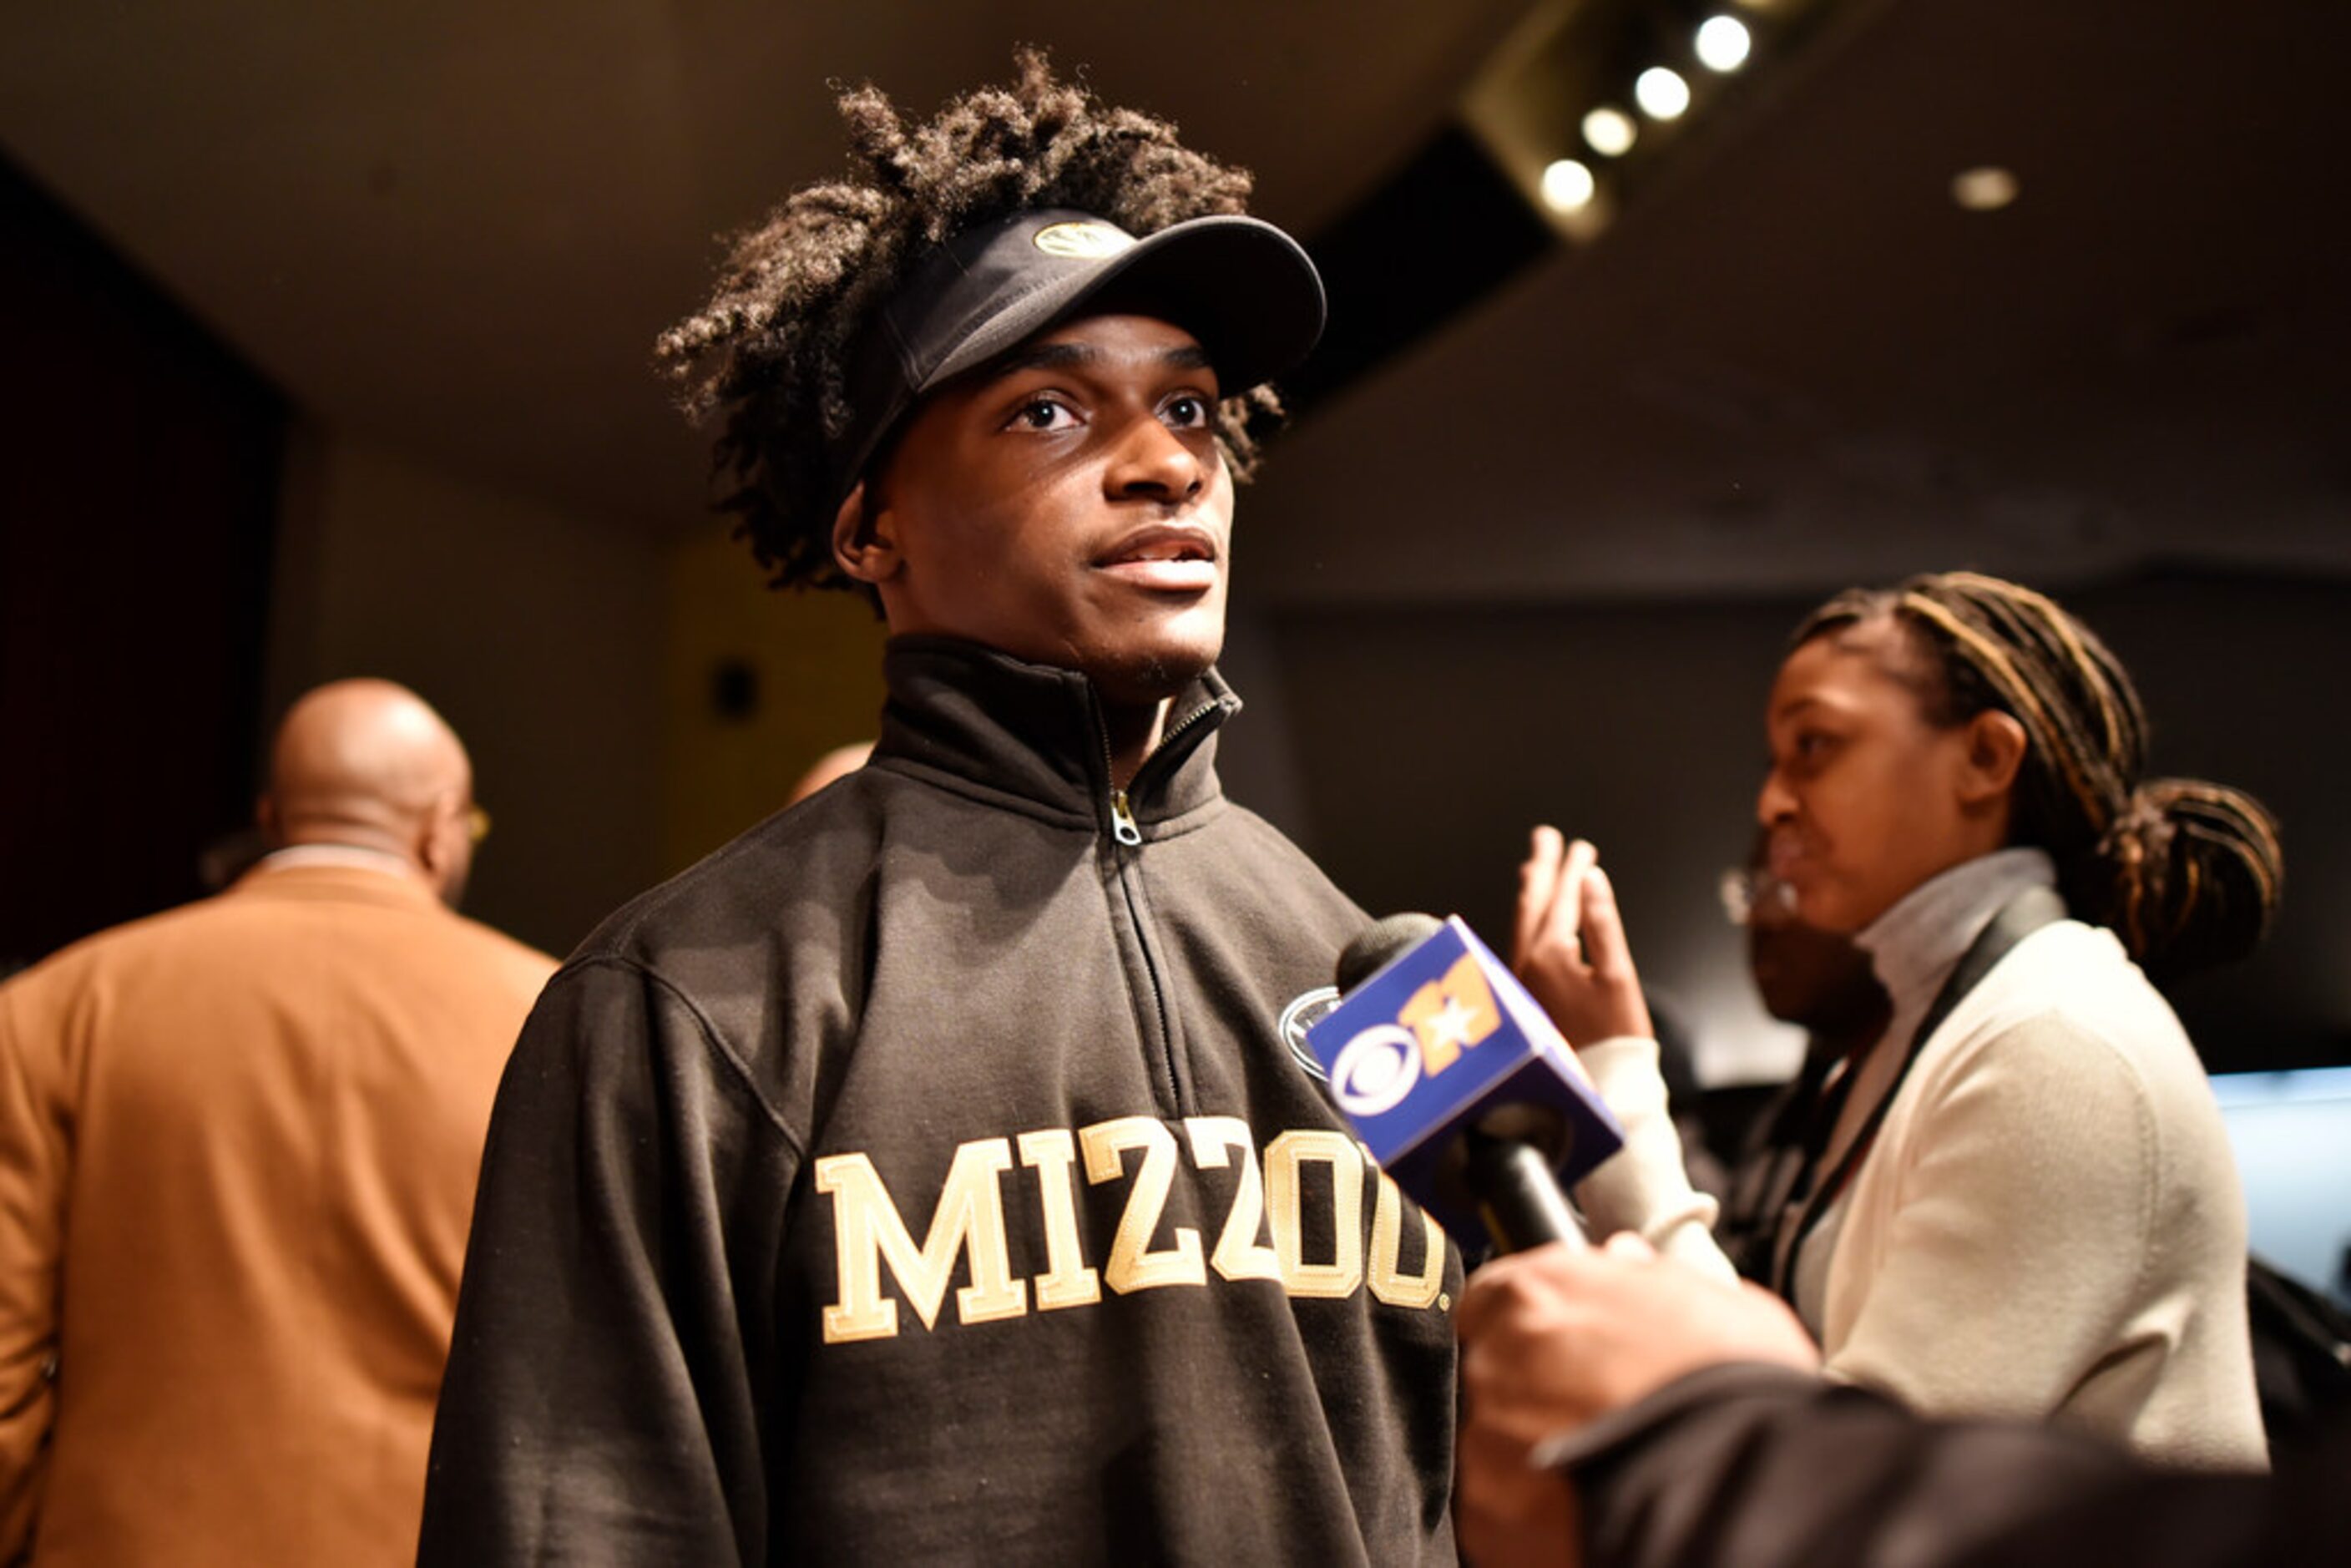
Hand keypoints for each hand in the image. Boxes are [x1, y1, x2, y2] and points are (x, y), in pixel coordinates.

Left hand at [1455, 1235, 1819, 1565]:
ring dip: (1531, 1449)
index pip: (1494, 1298)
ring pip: (1495, 1439)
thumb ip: (1645, 1277)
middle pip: (1494, 1370)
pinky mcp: (1489, 1512)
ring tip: (1596, 1464)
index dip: (1528, 1322)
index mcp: (1537, 1293)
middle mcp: (1498, 1358)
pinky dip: (1530, 1509)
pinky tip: (1584, 1506)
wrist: (1742, 1481)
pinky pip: (1499, 1504)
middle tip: (1594, 1410)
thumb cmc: (1735, 1384)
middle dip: (1534, 1388)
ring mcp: (1488, 1438)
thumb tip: (1623, 1260)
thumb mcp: (1705, 1298)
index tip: (1560, 1344)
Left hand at [1513, 827, 1650, 1046]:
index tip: (1580, 846)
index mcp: (1550, 953)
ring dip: (1531, 892)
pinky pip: (1522, 943)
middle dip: (1541, 869)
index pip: (1560, 898)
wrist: (1600, 1085)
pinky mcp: (1524, 994)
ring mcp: (1521, 979)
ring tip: (1534, 868)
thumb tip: (1591, 879)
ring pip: (1522, 923)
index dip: (1571, 868)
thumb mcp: (1618, 975)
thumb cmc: (1616, 1033)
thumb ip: (1603, 923)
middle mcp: (1526, 963)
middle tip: (1546, 837)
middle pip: (1531, 903)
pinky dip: (1530, 920)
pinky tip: (1535, 920)